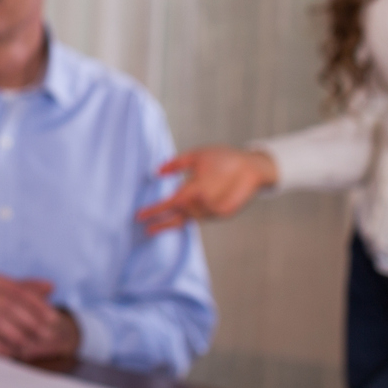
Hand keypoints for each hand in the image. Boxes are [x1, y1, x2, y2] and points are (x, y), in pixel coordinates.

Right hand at [0, 272, 79, 361]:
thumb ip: (22, 289)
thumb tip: (50, 285)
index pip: (18, 291)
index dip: (37, 305)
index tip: (53, 318)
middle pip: (9, 305)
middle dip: (30, 321)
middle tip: (46, 335)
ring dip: (15, 334)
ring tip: (28, 346)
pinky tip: (7, 352)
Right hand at [137, 146, 277, 233]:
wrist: (249, 164)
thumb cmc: (224, 159)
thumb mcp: (196, 157)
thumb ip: (177, 163)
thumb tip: (157, 172)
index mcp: (190, 192)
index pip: (169, 205)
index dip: (154, 211)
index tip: (138, 216)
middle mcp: (199, 204)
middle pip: (177, 220)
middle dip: (162, 224)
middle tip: (147, 230)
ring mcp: (212, 210)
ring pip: (192, 212)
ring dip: (189, 202)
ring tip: (197, 187)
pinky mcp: (225, 212)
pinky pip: (210, 211)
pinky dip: (204, 203)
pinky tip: (202, 193)